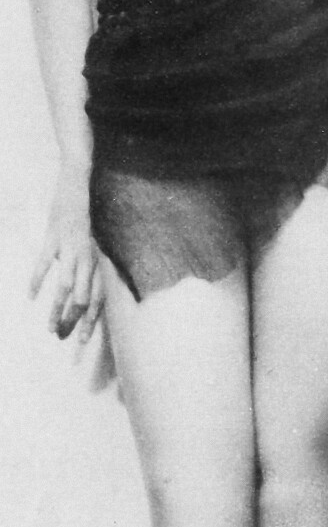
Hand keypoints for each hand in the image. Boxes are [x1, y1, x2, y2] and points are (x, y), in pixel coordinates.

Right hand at [29, 162, 103, 342]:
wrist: (77, 185)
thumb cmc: (81, 219)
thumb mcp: (88, 245)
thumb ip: (84, 268)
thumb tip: (77, 293)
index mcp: (96, 260)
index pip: (97, 298)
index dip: (90, 321)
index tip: (81, 341)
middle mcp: (88, 257)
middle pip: (85, 298)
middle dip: (74, 322)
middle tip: (62, 338)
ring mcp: (71, 247)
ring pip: (66, 286)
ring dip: (57, 309)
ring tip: (49, 326)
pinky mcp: (55, 236)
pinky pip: (45, 263)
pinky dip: (37, 280)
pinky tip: (30, 295)